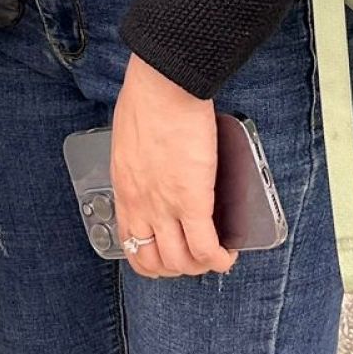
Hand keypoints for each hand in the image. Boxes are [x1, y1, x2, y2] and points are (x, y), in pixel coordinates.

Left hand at [111, 55, 237, 279]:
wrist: (163, 85)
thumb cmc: (147, 99)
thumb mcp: (130, 140)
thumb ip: (140, 162)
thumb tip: (157, 166)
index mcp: (124, 189)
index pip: (130, 243)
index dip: (151, 259)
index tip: (169, 253)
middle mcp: (140, 204)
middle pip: (154, 262)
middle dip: (177, 268)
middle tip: (196, 258)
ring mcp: (165, 206)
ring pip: (181, 262)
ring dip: (200, 267)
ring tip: (216, 256)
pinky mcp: (193, 200)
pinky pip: (206, 248)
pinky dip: (220, 259)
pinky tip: (228, 254)